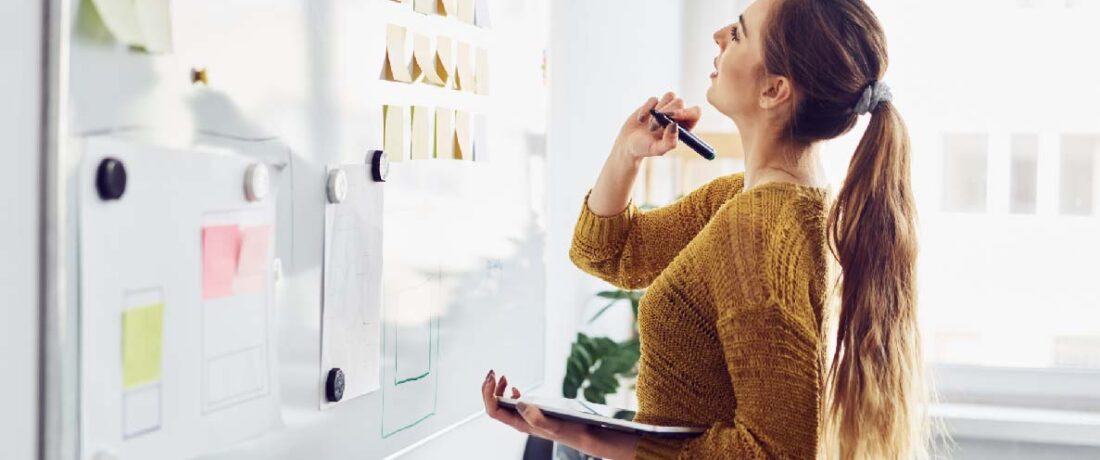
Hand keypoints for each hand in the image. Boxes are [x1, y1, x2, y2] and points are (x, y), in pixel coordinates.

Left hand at [480, 370, 639, 459]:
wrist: (583, 433)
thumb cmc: (570, 430)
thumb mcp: (554, 425)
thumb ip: (536, 418)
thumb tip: (519, 404)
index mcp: (520, 424)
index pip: (494, 410)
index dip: (488, 394)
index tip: (492, 377)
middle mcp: (519, 420)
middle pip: (494, 405)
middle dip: (489, 388)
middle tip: (493, 372)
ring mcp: (525, 416)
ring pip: (502, 403)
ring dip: (497, 389)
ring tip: (501, 376)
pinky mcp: (532, 412)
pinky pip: (513, 403)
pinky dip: (508, 392)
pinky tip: (513, 386)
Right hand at [613, 92, 702, 164]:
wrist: (628, 144)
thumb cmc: (645, 148)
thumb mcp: (657, 149)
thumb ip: (669, 142)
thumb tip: (674, 125)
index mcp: (684, 127)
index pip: (695, 112)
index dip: (686, 112)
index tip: (672, 117)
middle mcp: (677, 115)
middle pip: (680, 102)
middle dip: (667, 112)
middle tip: (655, 126)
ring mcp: (665, 107)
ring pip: (670, 96)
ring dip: (658, 110)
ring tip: (650, 125)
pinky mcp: (653, 103)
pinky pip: (653, 99)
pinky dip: (646, 109)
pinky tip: (641, 120)